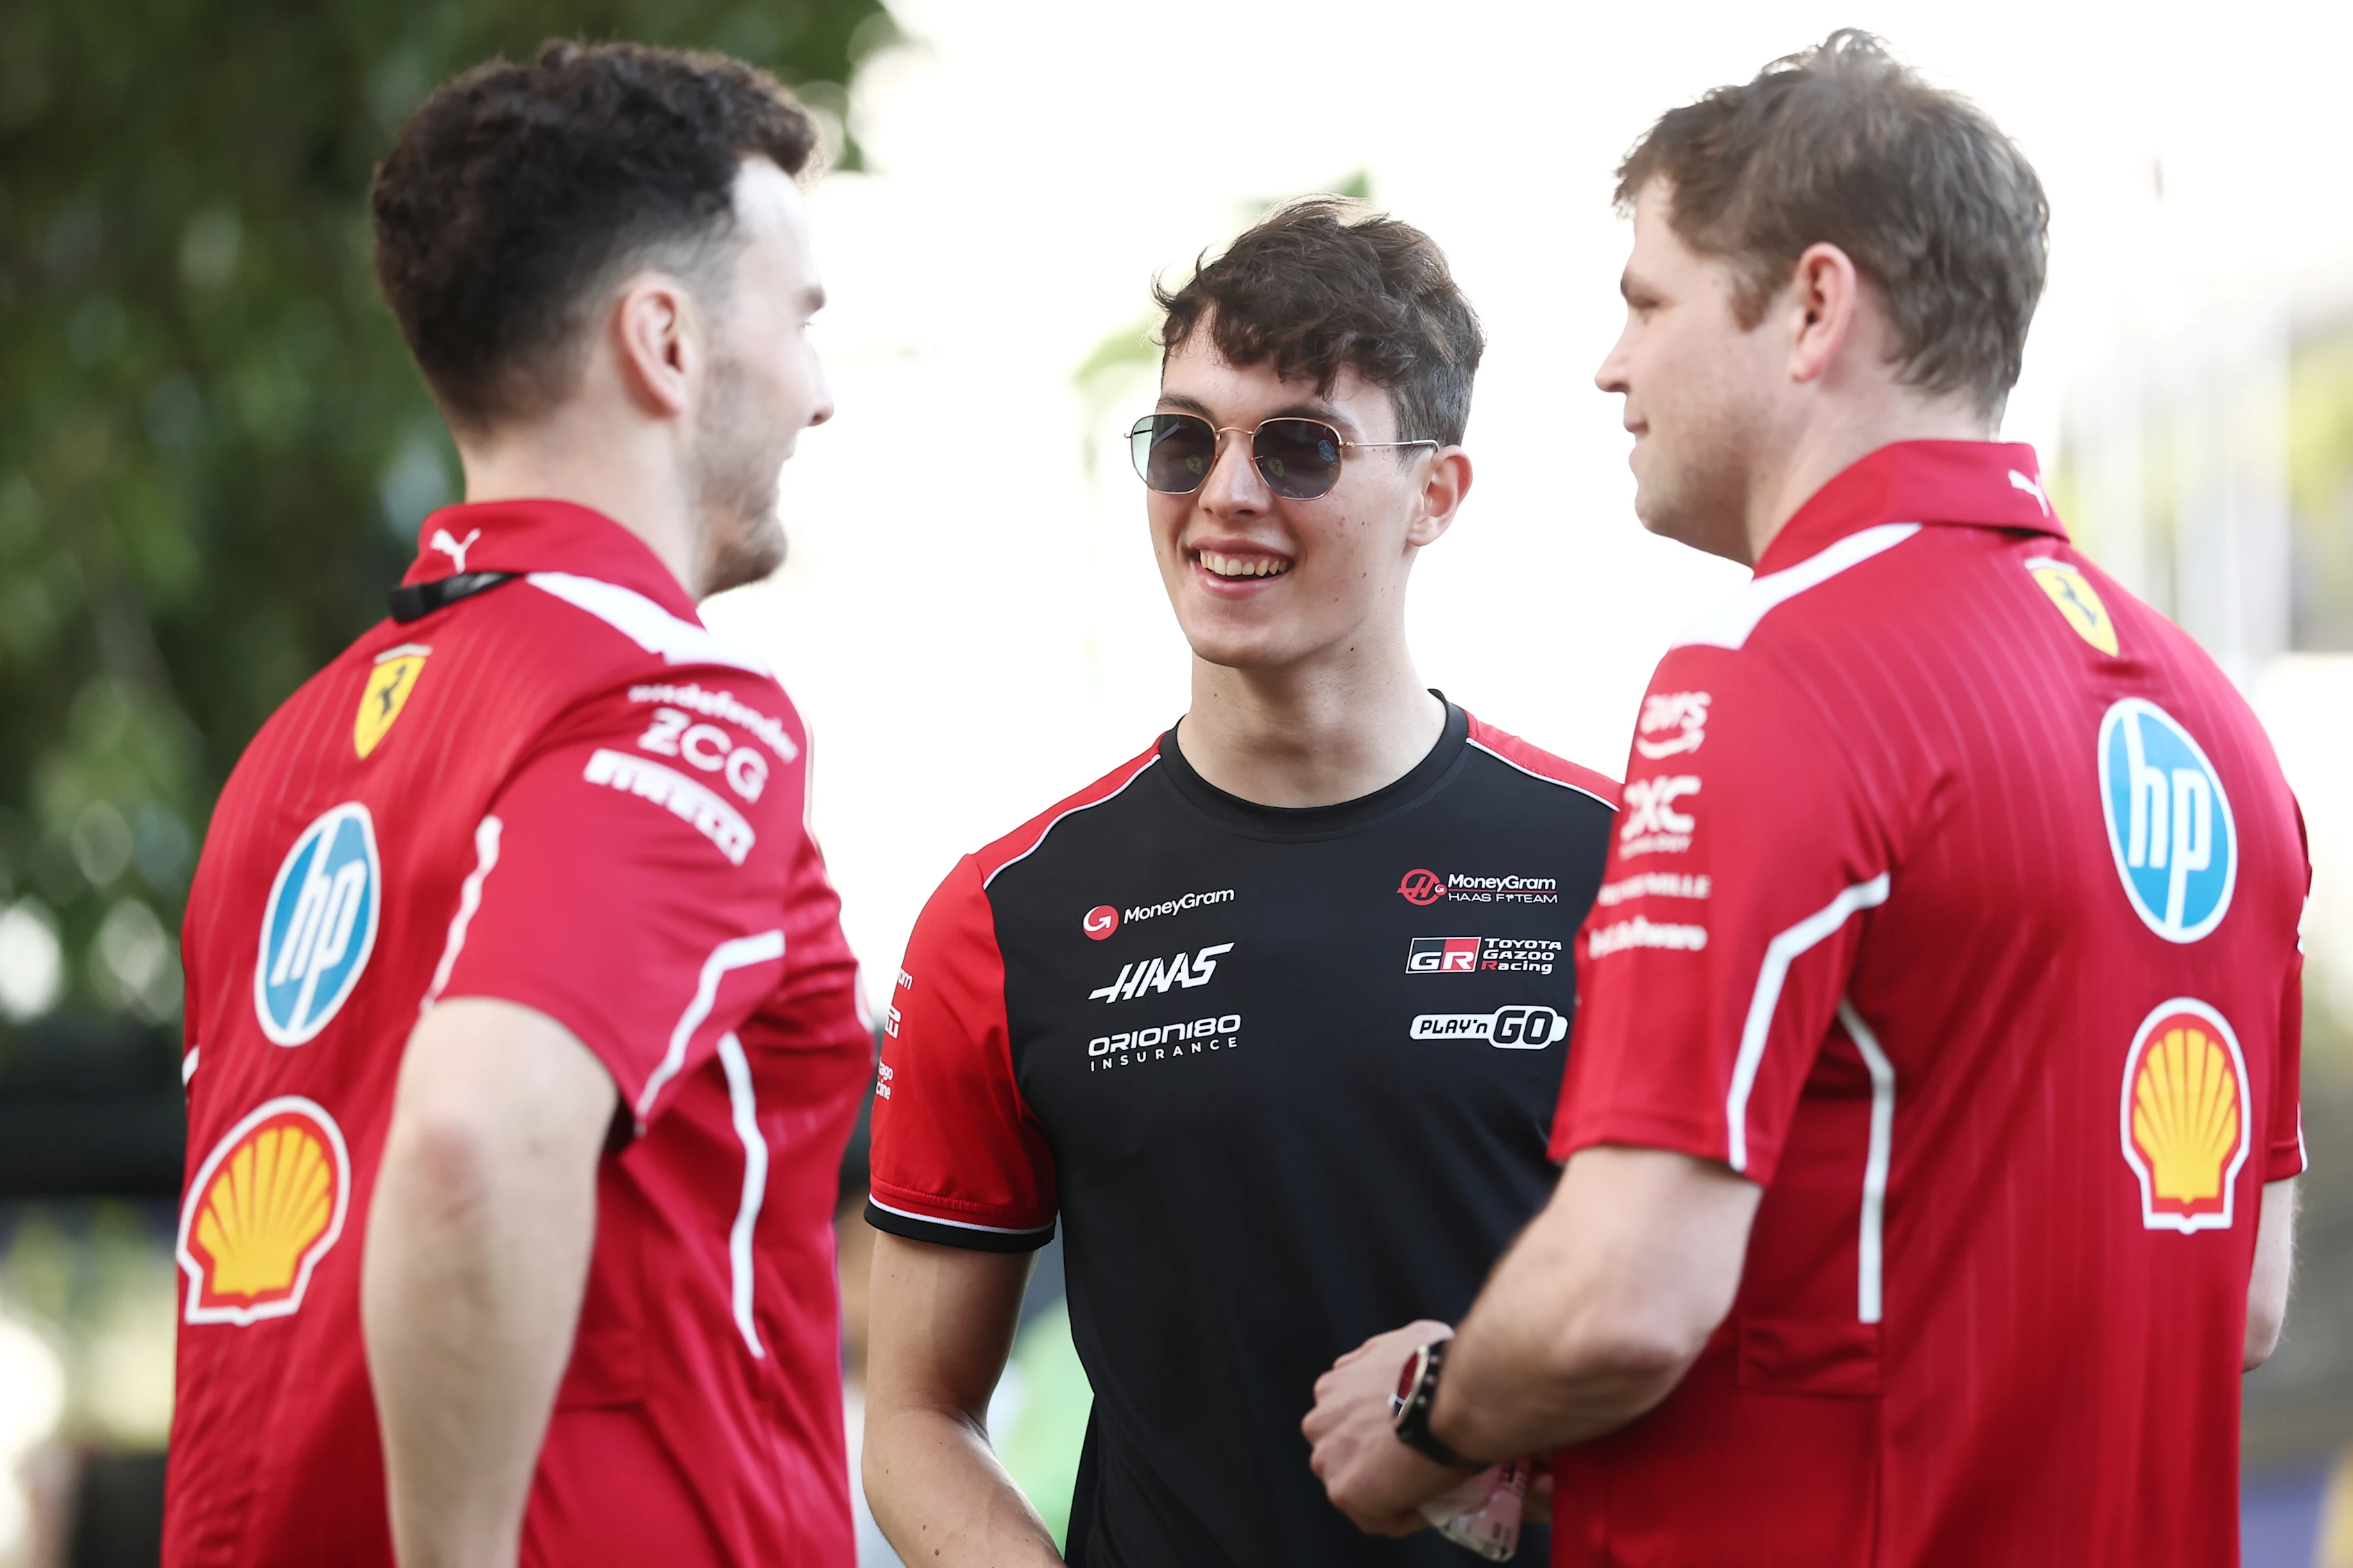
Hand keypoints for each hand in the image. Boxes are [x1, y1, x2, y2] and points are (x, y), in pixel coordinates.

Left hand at [1303, 1320, 1466, 1535]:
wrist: (1454, 1398)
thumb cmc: (1438, 1369)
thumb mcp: (1401, 1341)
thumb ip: (1380, 1357)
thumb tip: (1391, 1365)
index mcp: (1331, 1388)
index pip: (1347, 1422)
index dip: (1377, 1434)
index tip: (1405, 1438)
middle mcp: (1320, 1422)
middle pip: (1345, 1453)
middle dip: (1375, 1461)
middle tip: (1415, 1463)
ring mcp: (1329, 1459)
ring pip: (1356, 1488)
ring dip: (1385, 1491)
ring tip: (1424, 1486)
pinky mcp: (1345, 1491)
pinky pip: (1376, 1518)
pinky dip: (1401, 1517)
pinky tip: (1427, 1504)